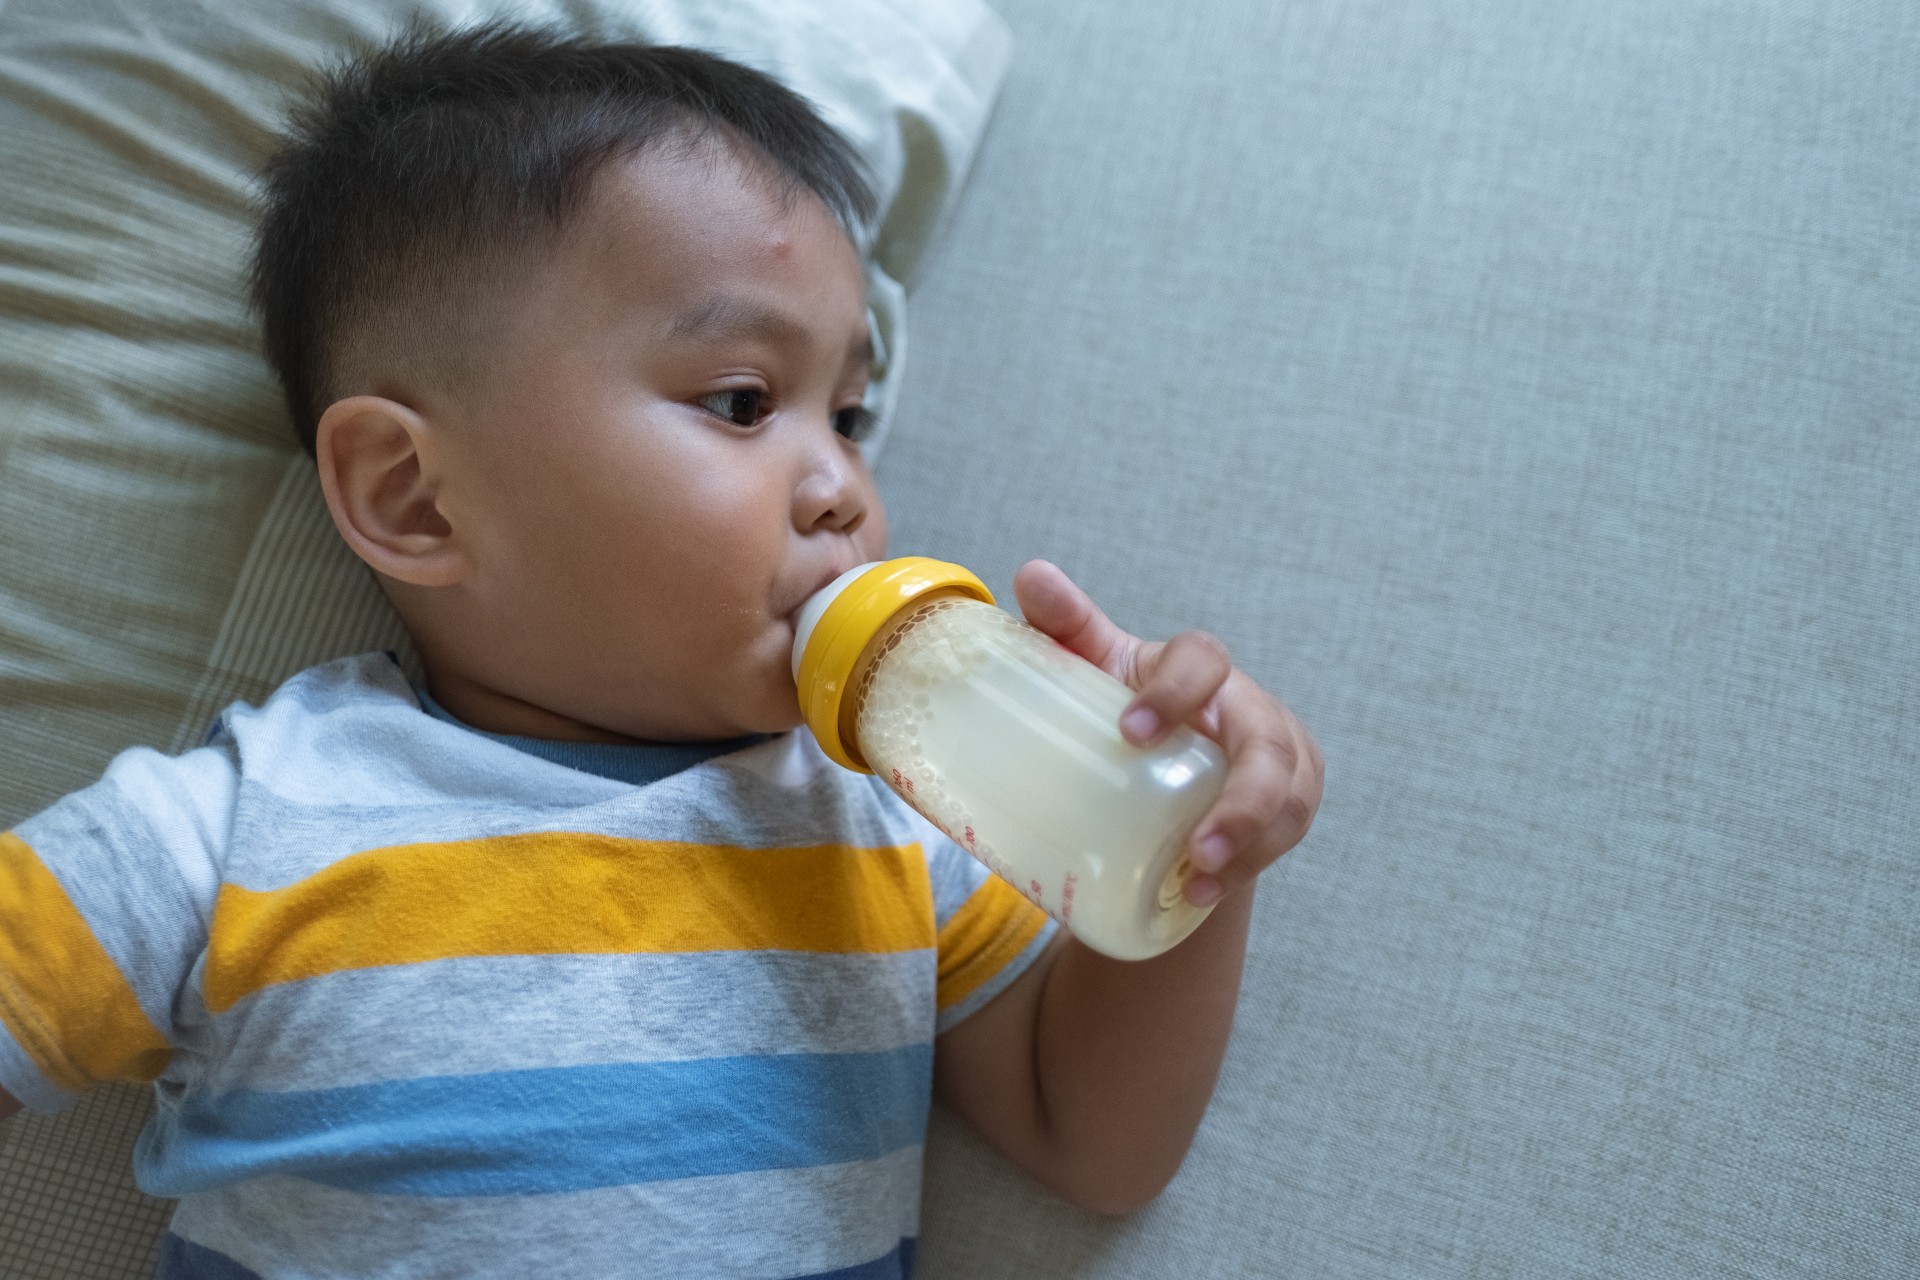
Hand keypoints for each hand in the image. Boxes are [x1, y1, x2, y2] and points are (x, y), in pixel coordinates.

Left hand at [1013, 559, 1323, 906]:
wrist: (1171, 768)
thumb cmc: (1134, 706)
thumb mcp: (1100, 669)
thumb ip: (1067, 627)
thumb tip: (1030, 573)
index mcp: (1203, 670)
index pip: (1204, 660)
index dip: (1174, 691)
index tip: (1129, 731)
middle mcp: (1253, 711)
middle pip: (1269, 749)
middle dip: (1240, 802)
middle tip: (1192, 848)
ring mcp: (1284, 762)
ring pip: (1287, 803)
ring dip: (1248, 847)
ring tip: (1196, 884)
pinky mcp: (1290, 806)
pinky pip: (1282, 839)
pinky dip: (1245, 870)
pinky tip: (1204, 894)